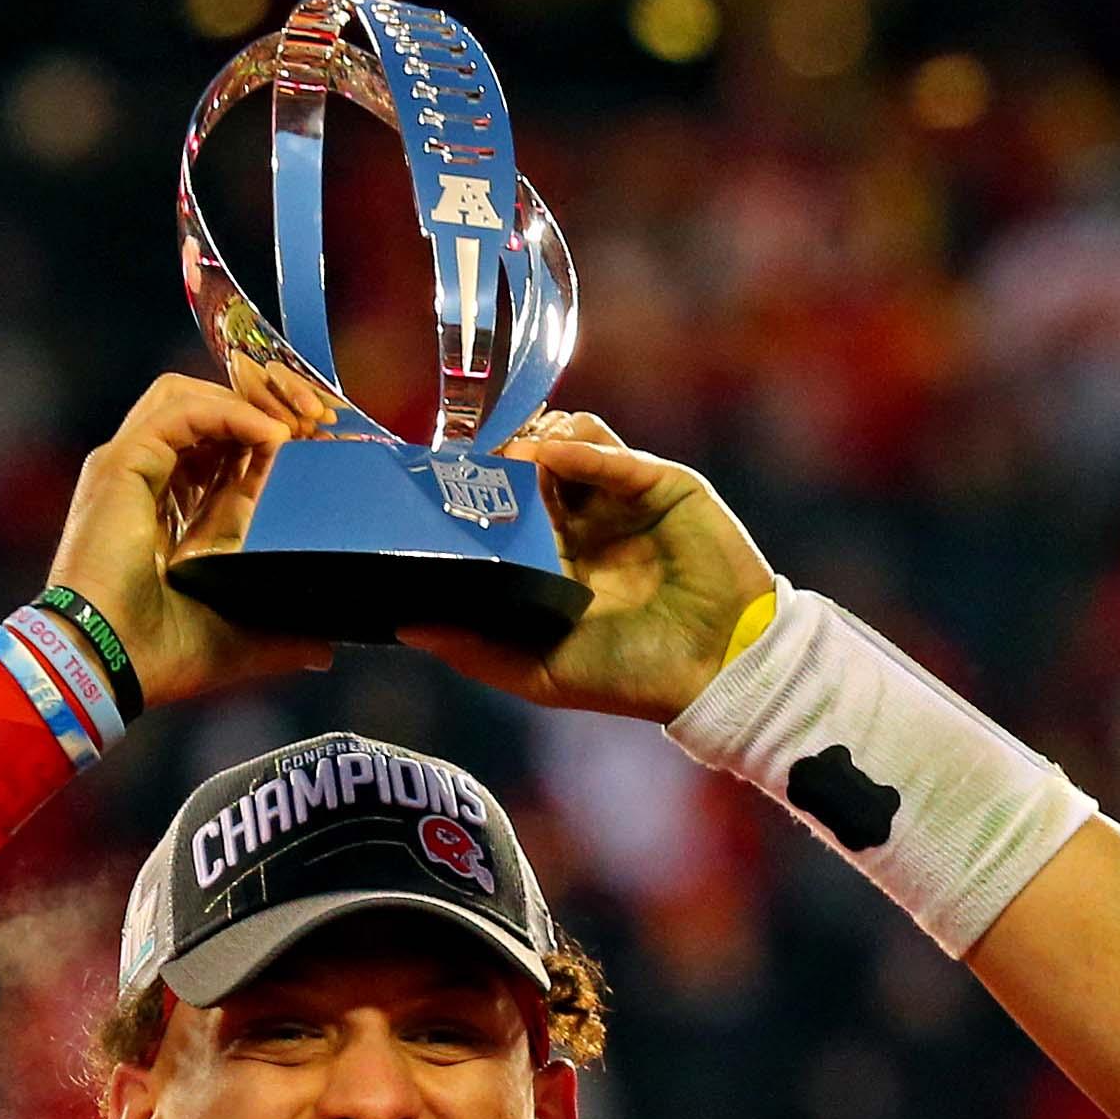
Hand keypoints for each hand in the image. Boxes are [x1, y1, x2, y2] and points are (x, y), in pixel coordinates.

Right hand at [47, 370, 332, 710]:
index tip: (312, 450)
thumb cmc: (158, 655)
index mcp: (164, 512)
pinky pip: (180, 411)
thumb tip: (324, 651)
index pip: (215, 449)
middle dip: (257, 406)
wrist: (108, 662)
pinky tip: (271, 436)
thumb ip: (280, 638)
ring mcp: (127, 467)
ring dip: (245, 400)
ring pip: (186, 396)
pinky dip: (230, 412)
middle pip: (199, 409)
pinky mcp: (121, 464)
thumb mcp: (237, 640)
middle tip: (311, 425)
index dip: (262, 442)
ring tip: (293, 425)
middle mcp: (144, 481)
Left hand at [401, 410, 774, 721]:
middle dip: (498, 455)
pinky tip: (548, 452)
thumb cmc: (631, 678)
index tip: (436, 484)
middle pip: (530, 464)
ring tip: (509, 454)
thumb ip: (476, 650)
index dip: (471, 492)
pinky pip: (613, 454)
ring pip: (569, 440)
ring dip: (535, 441)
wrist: (715, 670)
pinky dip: (579, 448)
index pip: (501, 507)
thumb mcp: (541, 672)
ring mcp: (621, 500)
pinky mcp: (660, 485)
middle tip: (465, 455)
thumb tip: (404, 628)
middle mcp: (583, 523)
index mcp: (552, 561)